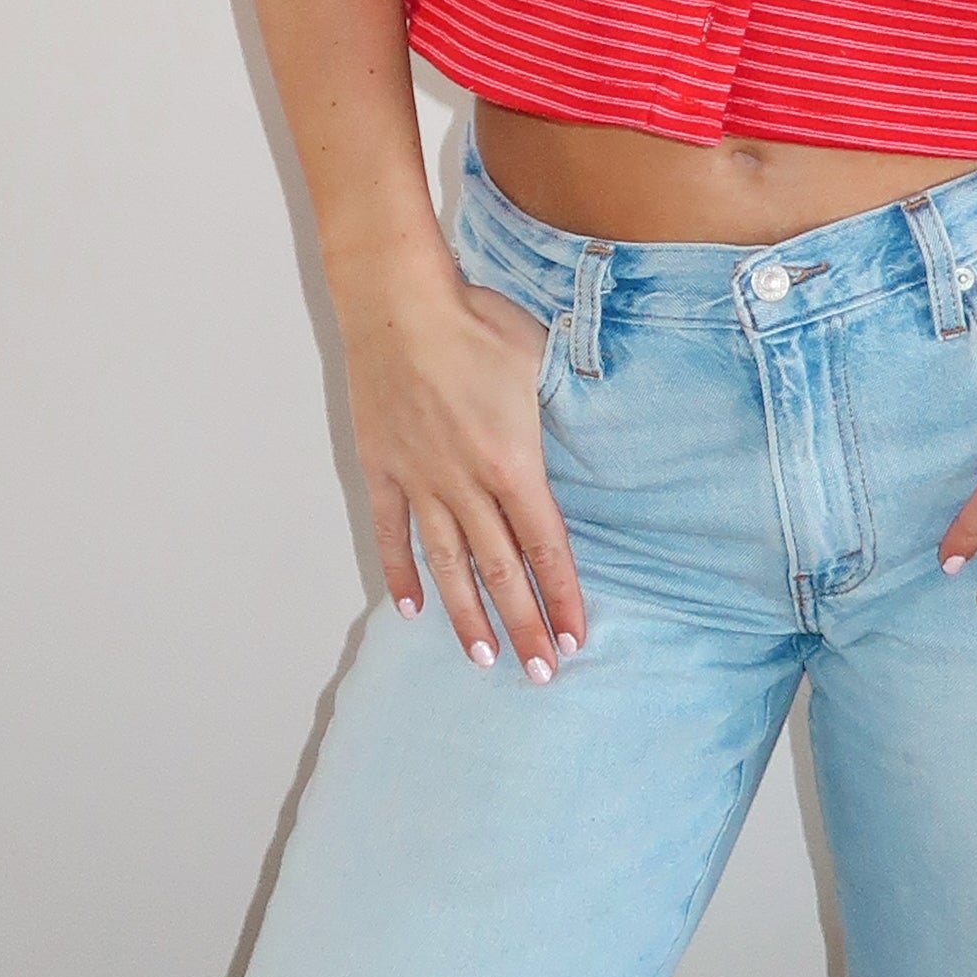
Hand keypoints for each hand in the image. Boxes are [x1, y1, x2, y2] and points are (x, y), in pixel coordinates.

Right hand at [336, 249, 587, 684]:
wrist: (398, 301)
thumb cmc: (476, 321)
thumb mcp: (542, 360)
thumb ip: (563, 406)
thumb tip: (594, 429)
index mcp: (513, 462)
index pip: (546, 546)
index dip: (562, 596)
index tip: (576, 638)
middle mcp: (466, 483)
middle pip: (501, 570)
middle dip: (523, 626)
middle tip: (540, 674)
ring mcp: (420, 480)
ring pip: (447, 564)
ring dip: (467, 615)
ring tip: (482, 659)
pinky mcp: (381, 468)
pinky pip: (391, 533)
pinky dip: (399, 573)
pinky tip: (409, 610)